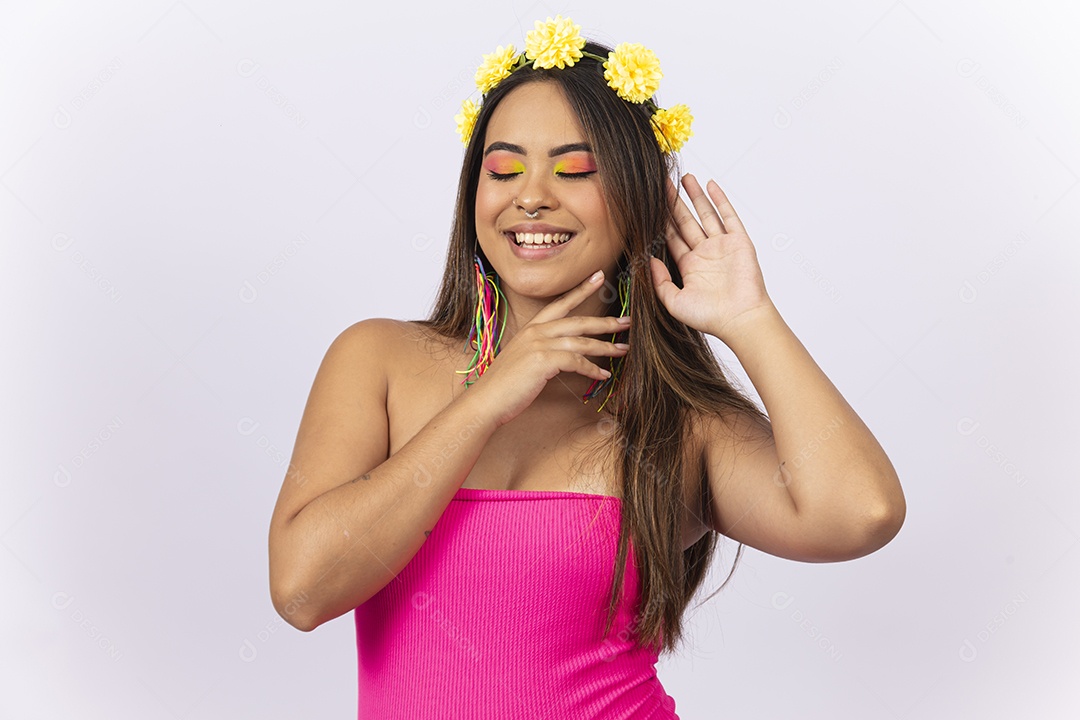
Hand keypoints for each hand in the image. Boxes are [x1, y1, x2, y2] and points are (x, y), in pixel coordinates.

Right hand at [467, 271, 630, 427]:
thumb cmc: (504, 385)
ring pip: (581, 341)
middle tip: (627, 321)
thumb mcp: (523, 360)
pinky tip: (602, 374)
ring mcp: (538, 345)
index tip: (599, 276)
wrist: (486, 401)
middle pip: (578, 321)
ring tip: (623, 350)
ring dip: (605, 346)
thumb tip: (563, 356)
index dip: (581, 290)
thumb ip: (542, 352)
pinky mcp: (542, 361)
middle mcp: (535, 332)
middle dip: (605, 321)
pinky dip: (591, 368)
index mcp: (531, 328)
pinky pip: (576, 361)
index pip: (560, 304)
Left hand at [650, 174, 774, 344]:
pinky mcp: (739, 242)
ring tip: (685, 178)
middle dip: (674, 202)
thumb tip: (647, 259)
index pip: (671, 237)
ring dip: (695, 196)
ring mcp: (722, 246)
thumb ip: (659, 281)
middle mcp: (705, 253)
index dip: (661, 220)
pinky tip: (710, 185)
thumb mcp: (673, 301)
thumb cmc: (709, 317)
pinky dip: (719, 200)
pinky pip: (728, 216)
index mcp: (689, 266)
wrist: (739, 319)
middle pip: (685, 221)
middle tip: (662, 183)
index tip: (649, 204)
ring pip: (705, 214)